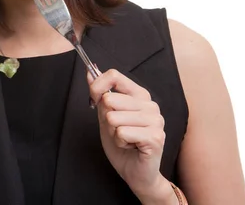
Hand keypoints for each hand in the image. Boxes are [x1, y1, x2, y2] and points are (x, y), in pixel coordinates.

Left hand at [88, 69, 174, 202]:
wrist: (136, 173)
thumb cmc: (122, 144)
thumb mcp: (105, 115)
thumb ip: (100, 94)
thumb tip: (89, 71)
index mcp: (140, 95)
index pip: (114, 75)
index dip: (97, 87)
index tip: (95, 100)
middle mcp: (150, 105)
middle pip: (110, 99)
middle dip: (106, 118)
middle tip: (117, 130)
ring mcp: (155, 120)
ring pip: (114, 118)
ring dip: (113, 132)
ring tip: (125, 139)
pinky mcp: (155, 137)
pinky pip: (122, 133)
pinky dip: (119, 142)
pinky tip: (130, 146)